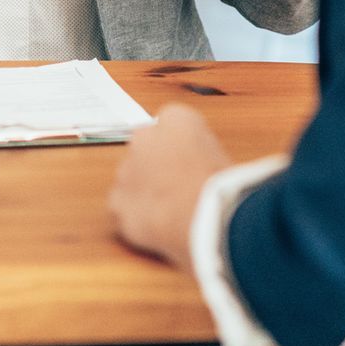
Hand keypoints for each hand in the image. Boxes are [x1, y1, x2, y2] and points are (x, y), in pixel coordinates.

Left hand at [107, 104, 231, 274]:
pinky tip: (156, 227)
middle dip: (156, 167)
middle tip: (178, 189)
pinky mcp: (117, 201)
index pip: (171, 124)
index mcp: (178, 118)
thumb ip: (200, 149)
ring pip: (130, 178)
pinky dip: (134, 215)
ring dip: (143, 190)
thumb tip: (193, 164)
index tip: (188, 164)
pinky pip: (121, 206)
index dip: (180, 148)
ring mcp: (126, 169)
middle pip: (145, 149)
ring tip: (170, 212)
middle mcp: (146, 136)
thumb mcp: (225, 156)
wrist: (212, 220)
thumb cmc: (227, 189)